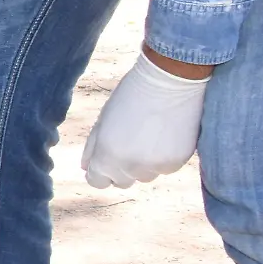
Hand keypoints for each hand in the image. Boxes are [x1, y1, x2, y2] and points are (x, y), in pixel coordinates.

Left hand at [81, 51, 210, 188]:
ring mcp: (155, 167)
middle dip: (120, 168)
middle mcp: (130, 167)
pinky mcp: (177, 163)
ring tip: (148, 135)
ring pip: (144, 177)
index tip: (105, 161)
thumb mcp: (103, 119)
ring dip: (143, 164)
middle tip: (129, 142)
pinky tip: (165, 135)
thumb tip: (86, 168)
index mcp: (106, 156)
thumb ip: (92, 147)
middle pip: (121, 181)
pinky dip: (163, 158)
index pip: (97, 182)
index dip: (99, 171)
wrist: (170, 82)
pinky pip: (165, 169)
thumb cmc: (131, 95)